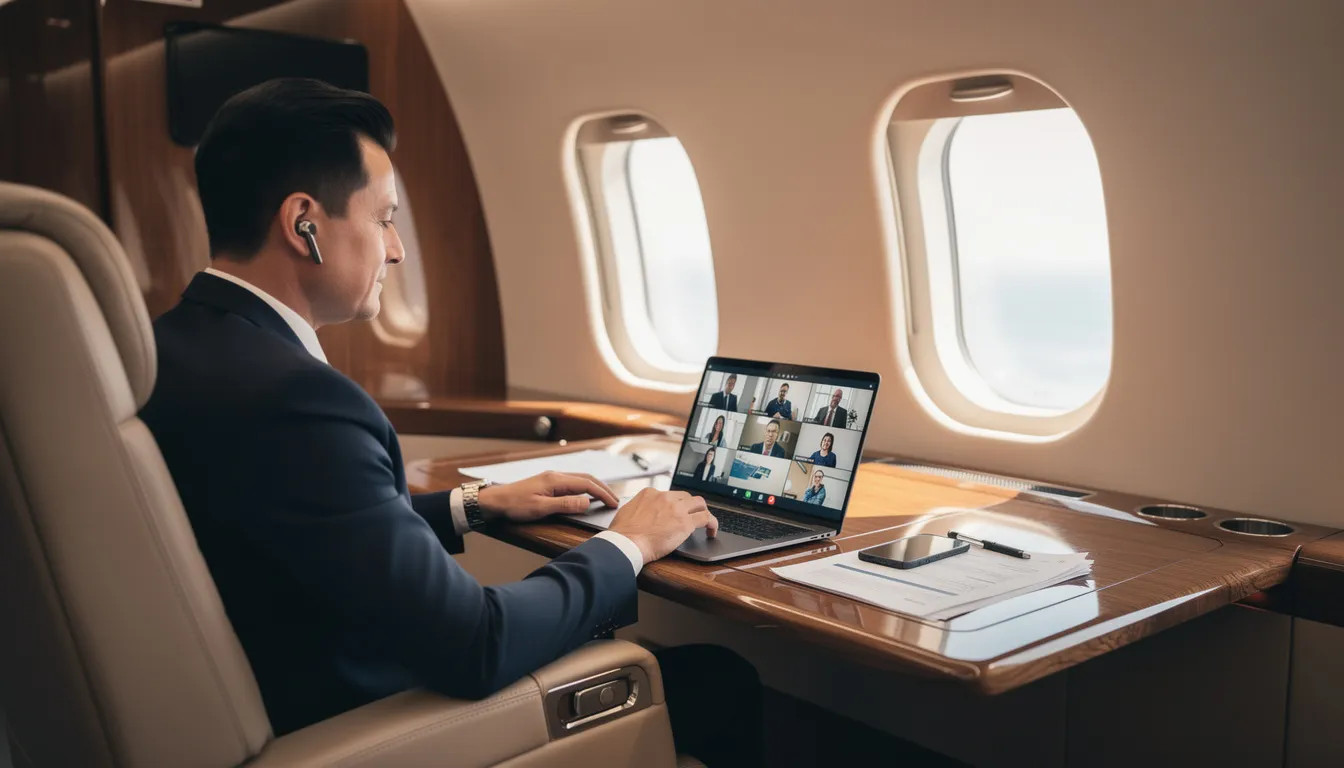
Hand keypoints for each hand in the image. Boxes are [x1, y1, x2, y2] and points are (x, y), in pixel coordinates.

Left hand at [476, 471, 619, 523]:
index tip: (613, 504)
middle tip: (615, 501)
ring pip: (580, 479)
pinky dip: (585, 488)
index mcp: (556, 480)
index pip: (586, 484)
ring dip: (595, 487)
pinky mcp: (548, 483)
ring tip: (605, 498)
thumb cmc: (515, 505)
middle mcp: (556, 475)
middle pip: (586, 478)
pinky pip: (572, 483)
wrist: (495, 501)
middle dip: (603, 488)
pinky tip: (586, 495)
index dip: (602, 493)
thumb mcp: (541, 508)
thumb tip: (587, 502)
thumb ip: (565, 505)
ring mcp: (552, 478)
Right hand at [607, 488, 718, 563]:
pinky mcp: (685, 523)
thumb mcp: (627, 511)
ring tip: (706, 522)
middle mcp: (665, 497)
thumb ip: (637, 508)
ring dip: (703, 512)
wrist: (626, 543)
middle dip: (690, 507)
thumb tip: (640, 512)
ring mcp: (676, 509)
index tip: (676, 512)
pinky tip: (711, 531)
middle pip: (686, 497)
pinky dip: (712, 523)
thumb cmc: (623, 533)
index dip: (675, 505)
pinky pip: (706, 518)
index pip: (669, 495)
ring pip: (699, 503)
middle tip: (692, 516)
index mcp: (650, 493)